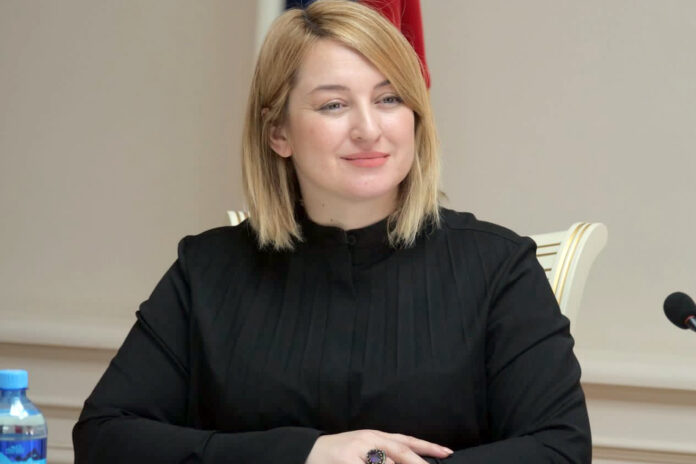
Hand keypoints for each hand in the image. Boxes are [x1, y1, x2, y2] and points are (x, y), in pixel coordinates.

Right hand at [305, 429, 452, 463]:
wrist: (307, 452)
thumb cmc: (340, 453)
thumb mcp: (364, 448)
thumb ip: (385, 452)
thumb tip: (411, 458)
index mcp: (374, 436)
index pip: (406, 442)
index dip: (427, 447)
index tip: (447, 453)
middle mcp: (367, 440)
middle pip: (400, 452)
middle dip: (418, 463)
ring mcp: (356, 453)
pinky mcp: (347, 463)